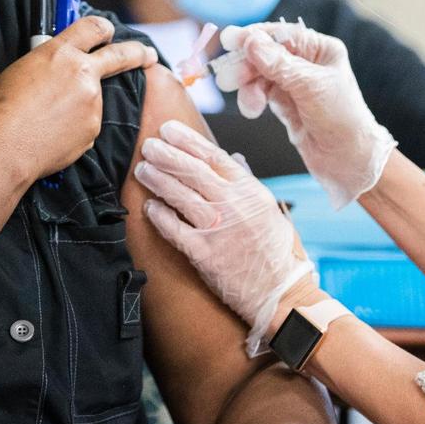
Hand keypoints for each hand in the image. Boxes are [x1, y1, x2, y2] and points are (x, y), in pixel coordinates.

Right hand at [0, 16, 157, 181]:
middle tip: (148, 56)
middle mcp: (83, 74)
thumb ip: (47, 63)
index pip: (93, 27)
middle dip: (139, 54)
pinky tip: (51, 134)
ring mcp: (92, 103)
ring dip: (80, 105)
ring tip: (48, 119)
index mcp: (61, 52)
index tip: (110, 32)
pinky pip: (86, 124)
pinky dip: (74, 128)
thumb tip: (55, 69)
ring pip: (93, 99)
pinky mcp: (93, 129)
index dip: (104, 28)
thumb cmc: (1, 109)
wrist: (4, 147)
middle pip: (121, 56)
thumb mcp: (21, 69)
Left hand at [136, 119, 317, 356]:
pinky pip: (174, 229)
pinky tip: (149, 205)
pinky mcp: (203, 254)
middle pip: (192, 171)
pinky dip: (160, 215)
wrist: (281, 293)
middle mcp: (233, 205)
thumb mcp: (271, 209)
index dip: (188, 140)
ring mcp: (217, 229)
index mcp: (250, 191)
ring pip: (180, 195)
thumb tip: (234, 158)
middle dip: (167, 154)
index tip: (169, 130)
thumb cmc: (278, 253)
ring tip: (143, 169)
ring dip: (158, 180)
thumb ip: (249, 182)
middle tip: (149, 146)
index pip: (214, 156)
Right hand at [215, 23, 395, 209]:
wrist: (350, 162)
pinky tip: (253, 109)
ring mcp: (294, 84)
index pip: (282, 35)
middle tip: (227, 79)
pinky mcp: (284, 103)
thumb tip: (250, 41)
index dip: (254, 37)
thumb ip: (279, 64)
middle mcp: (307, 63)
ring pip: (259, 75)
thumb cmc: (342, 120)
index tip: (229, 40)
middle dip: (246, 66)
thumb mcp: (311, 88)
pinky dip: (252, 99)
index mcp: (321, 50)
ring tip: (249, 106)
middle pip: (266, 54)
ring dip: (248, 86)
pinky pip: (260, 92)